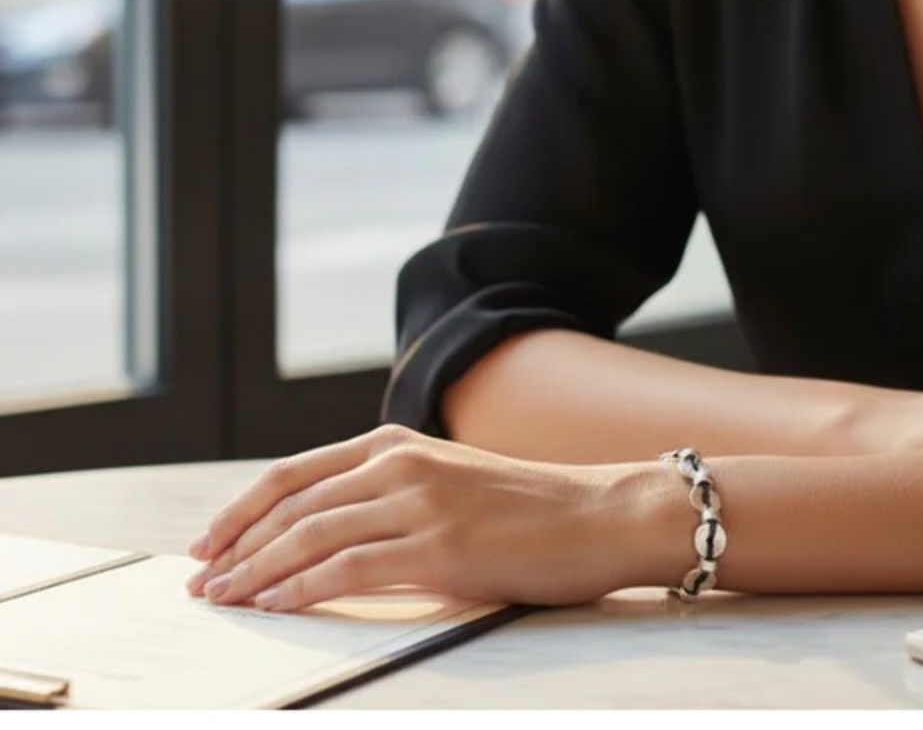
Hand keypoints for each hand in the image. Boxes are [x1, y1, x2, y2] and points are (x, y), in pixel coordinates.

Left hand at [184, 426, 678, 610]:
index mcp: (397, 442)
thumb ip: (391, 495)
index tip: (210, 542)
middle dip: (236, 545)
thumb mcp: (448, 483)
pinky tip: (274, 604)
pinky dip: (300, 588)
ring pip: (309, 536)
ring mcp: (419, 502)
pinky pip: (346, 569)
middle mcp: (399, 463)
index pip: (296, 474)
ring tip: (224, 598)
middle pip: (292, 505)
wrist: (597, 514)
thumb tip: (328, 536)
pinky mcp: (438, 546)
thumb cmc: (527, 508)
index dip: (243, 509)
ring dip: (256, 570)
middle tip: (201, 581)